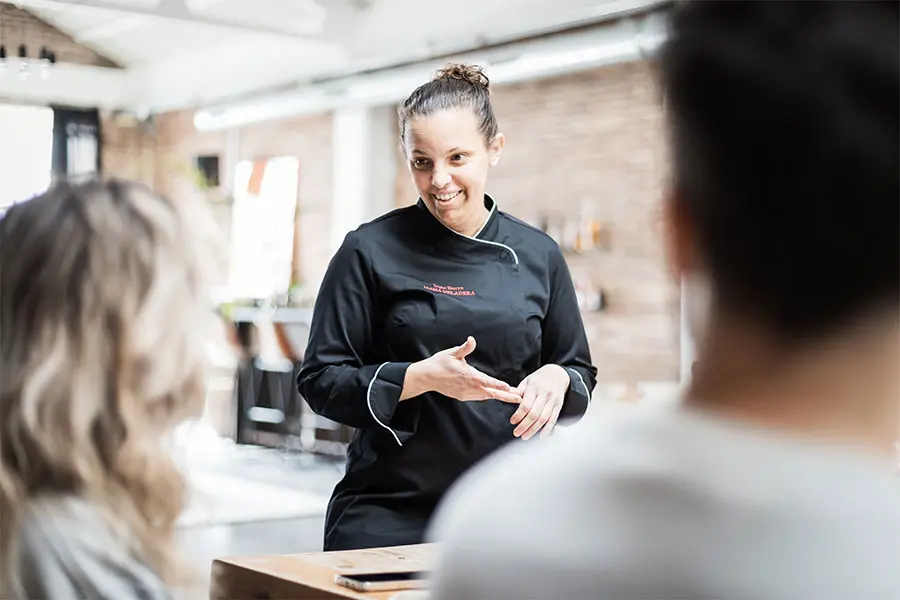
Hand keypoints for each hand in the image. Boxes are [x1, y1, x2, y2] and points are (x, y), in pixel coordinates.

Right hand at [406, 336, 521, 402]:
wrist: (426, 377)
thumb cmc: (438, 363)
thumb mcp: (451, 353)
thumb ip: (464, 348)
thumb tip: (472, 340)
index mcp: (467, 375)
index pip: (485, 381)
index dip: (497, 385)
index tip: (508, 387)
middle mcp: (467, 387)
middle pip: (489, 392)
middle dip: (504, 396)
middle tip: (518, 398)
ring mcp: (464, 393)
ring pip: (485, 396)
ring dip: (498, 396)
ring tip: (512, 397)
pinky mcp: (461, 396)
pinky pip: (478, 397)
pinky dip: (487, 396)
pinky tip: (494, 395)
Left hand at [510, 364, 569, 439]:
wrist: (557, 374)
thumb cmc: (538, 379)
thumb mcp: (527, 381)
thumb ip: (517, 391)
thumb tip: (504, 395)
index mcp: (534, 387)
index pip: (525, 405)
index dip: (518, 415)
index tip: (512, 422)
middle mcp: (544, 394)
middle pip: (534, 414)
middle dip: (524, 426)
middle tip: (516, 433)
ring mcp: (553, 400)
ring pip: (543, 418)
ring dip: (533, 430)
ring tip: (525, 436)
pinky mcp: (559, 405)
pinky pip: (553, 419)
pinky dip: (547, 429)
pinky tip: (541, 437)